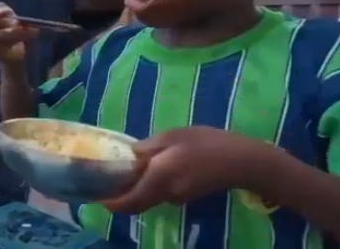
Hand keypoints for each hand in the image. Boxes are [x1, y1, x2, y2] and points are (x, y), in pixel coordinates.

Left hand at [100, 127, 279, 214]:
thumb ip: (147, 149)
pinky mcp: (187, 195)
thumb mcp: (173, 137)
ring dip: (137, 186)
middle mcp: (165, 194)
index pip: (127, 201)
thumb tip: (128, 157)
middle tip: (107, 180)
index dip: (109, 202)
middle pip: (135, 203)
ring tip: (130, 165)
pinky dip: (152, 183)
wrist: (244, 161)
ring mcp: (177, 197)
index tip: (96, 195)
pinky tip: (157, 165)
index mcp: (158, 178)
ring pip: (148, 196)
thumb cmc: (207, 143)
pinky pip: (161, 191)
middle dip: (120, 196)